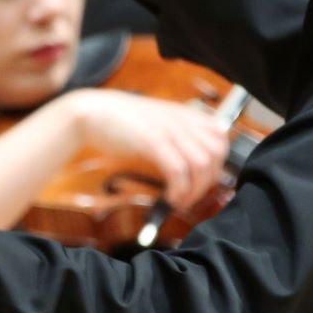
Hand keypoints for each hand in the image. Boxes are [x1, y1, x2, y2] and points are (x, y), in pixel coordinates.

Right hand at [62, 88, 232, 205]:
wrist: (91, 112)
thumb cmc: (120, 121)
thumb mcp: (156, 123)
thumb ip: (177, 136)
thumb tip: (194, 163)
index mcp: (184, 114)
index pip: (220, 137)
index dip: (219, 163)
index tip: (205, 180)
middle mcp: (180, 119)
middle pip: (215, 153)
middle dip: (208, 181)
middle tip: (193, 195)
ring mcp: (168, 129)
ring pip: (201, 164)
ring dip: (194, 190)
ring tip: (181, 200)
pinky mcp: (152, 141)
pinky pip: (178, 170)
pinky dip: (179, 190)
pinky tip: (170, 198)